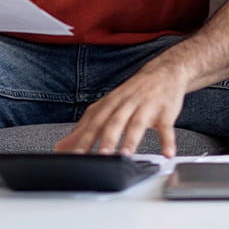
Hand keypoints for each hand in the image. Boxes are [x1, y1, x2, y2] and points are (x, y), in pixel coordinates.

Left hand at [53, 63, 188, 157]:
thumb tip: (61, 148)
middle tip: (101, 156)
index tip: (75, 156)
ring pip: (137, 124)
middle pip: (114, 122)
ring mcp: (146, 107)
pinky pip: (166, 128)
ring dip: (131, 140)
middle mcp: (126, 104)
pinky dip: (167, 141)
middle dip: (107, 140)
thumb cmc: (132, 93)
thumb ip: (84, 128)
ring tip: (126, 155)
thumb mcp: (106, 107)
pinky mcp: (165, 112)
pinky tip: (167, 154)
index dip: (84, 139)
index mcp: (110, 104)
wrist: (164, 72)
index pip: (93, 123)